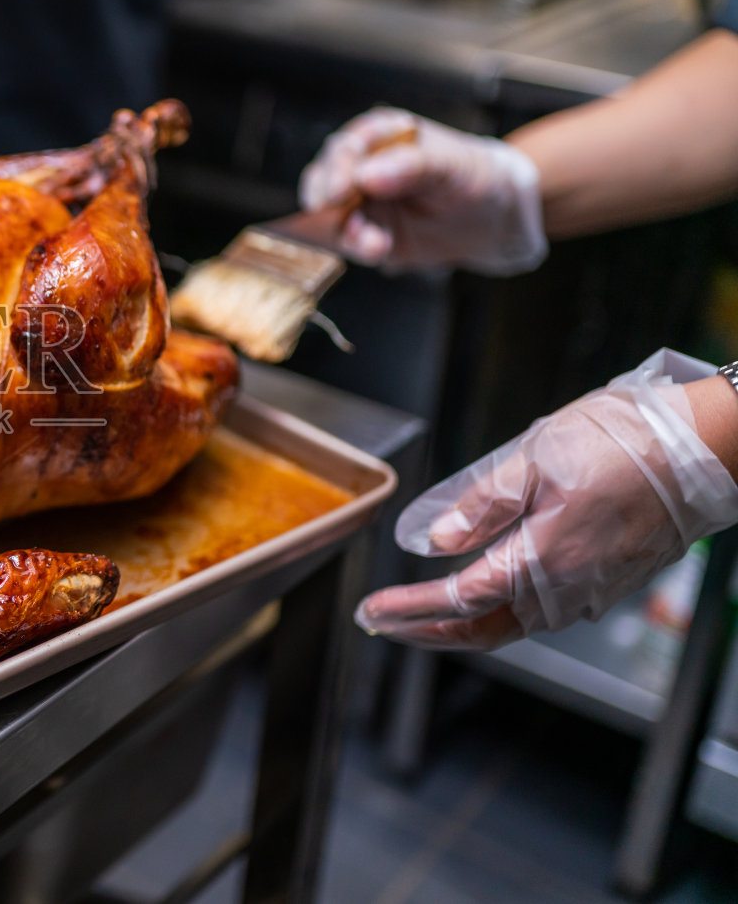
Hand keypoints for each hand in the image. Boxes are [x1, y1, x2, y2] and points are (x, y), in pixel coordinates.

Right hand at [299, 107, 546, 275]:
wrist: (496, 219)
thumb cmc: (478, 177)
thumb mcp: (454, 165)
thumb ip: (412, 165)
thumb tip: (366, 175)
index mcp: (384, 135)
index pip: (350, 145)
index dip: (339, 166)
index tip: (340, 191)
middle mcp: (364, 165)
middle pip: (327, 176)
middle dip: (329, 197)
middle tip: (338, 214)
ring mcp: (362, 200)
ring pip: (331, 213)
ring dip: (345, 229)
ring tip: (372, 244)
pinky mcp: (366, 231)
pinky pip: (348, 239)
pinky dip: (357, 246)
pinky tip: (378, 249)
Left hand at [358, 350, 737, 649]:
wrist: (709, 448)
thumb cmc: (627, 442)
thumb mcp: (537, 457)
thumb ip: (483, 503)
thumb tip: (435, 539)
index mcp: (547, 560)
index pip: (461, 598)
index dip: (410, 608)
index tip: (370, 612)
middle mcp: (570, 590)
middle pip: (484, 628)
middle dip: (427, 632)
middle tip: (382, 627)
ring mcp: (592, 591)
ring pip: (514, 624)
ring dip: (463, 625)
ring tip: (420, 618)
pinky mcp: (608, 582)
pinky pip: (542, 610)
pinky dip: (500, 611)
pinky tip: (482, 597)